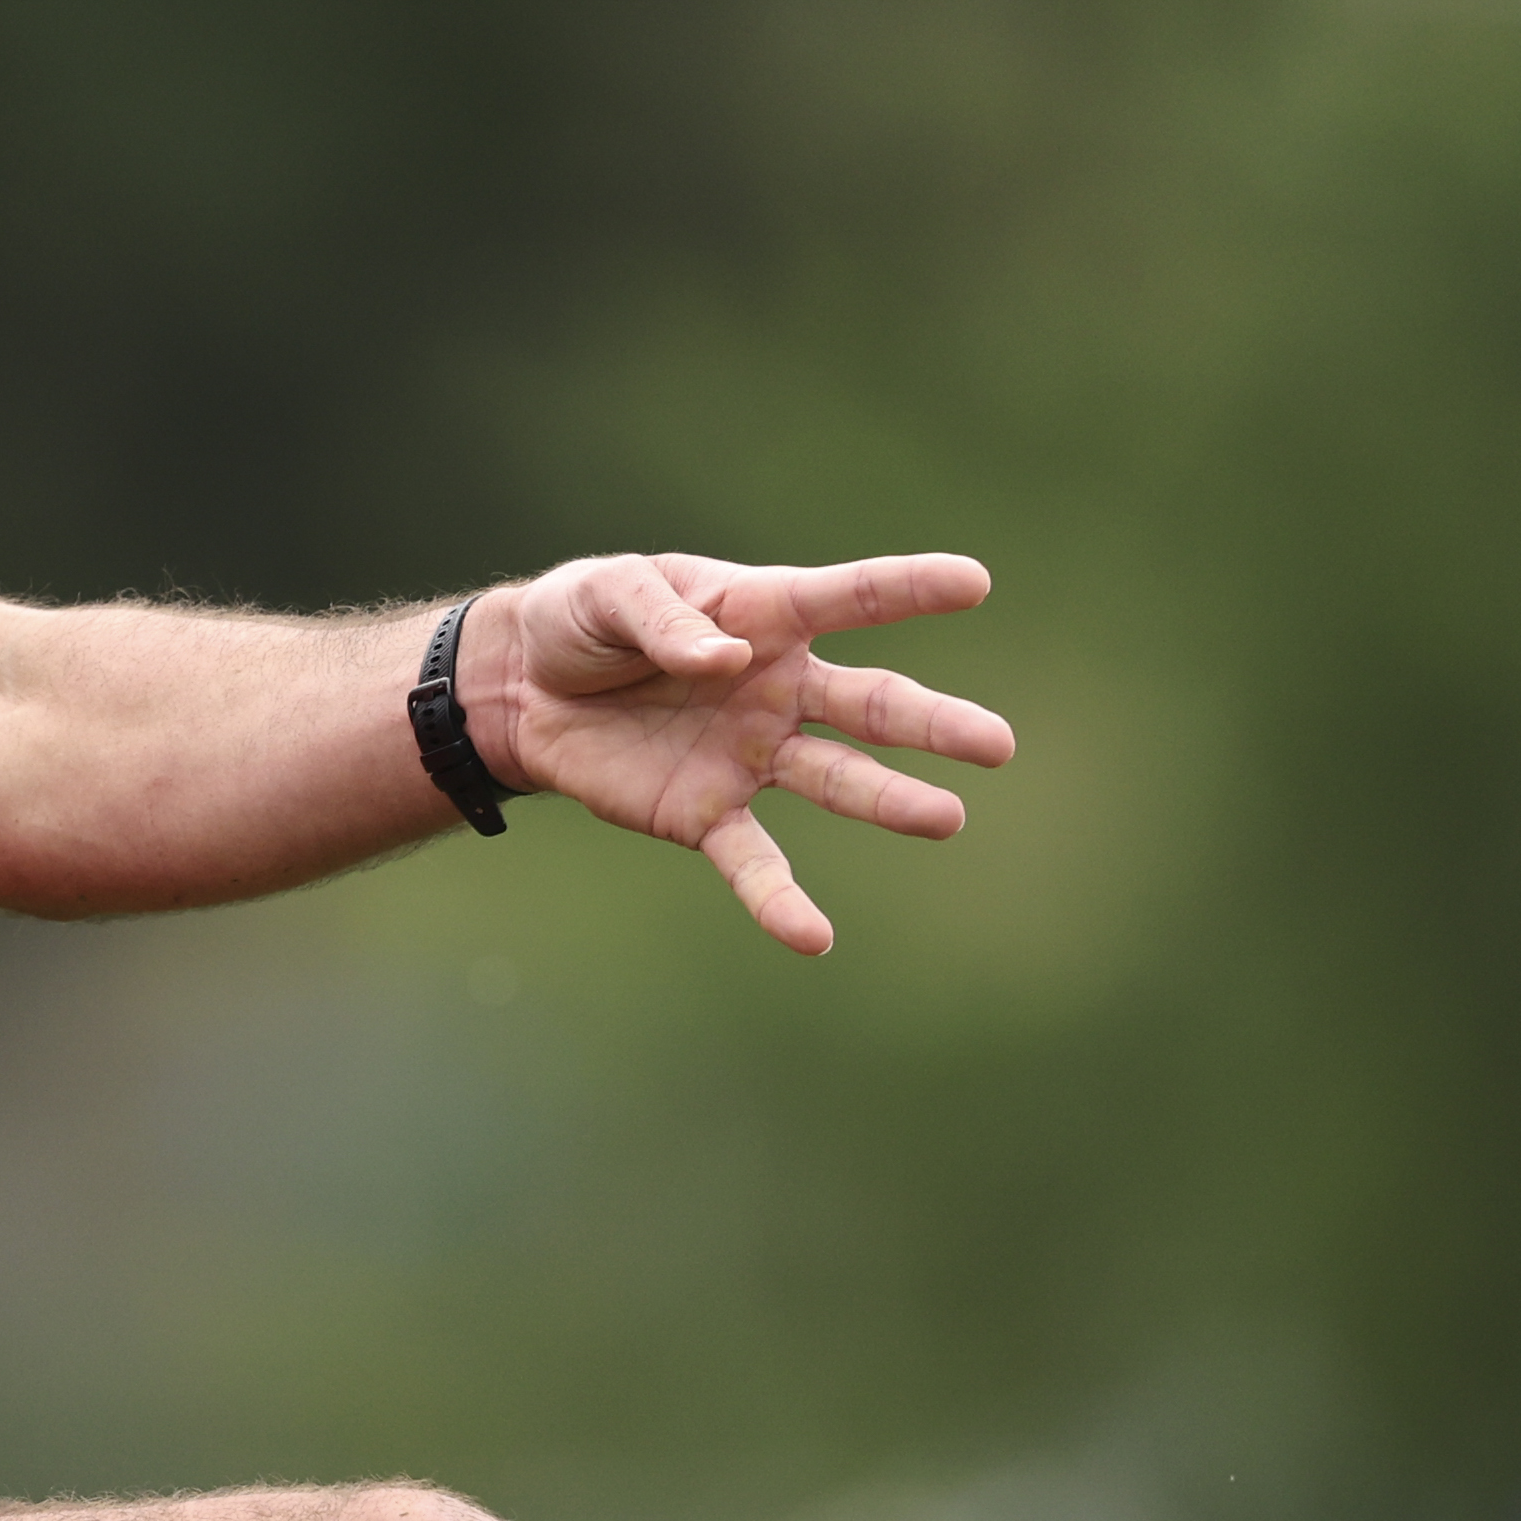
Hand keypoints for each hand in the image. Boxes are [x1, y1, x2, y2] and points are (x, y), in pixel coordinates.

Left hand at [467, 551, 1014, 952]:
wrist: (523, 689)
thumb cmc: (584, 619)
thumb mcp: (611, 593)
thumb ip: (664, 620)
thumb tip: (722, 661)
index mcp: (763, 615)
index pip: (848, 598)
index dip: (909, 588)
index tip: (974, 582)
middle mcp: (777, 688)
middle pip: (872, 706)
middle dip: (934, 724)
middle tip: (997, 744)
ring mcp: (751, 755)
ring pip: (838, 781)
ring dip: (891, 802)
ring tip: (947, 819)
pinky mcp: (707, 815)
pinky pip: (754, 864)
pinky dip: (781, 903)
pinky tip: (814, 938)